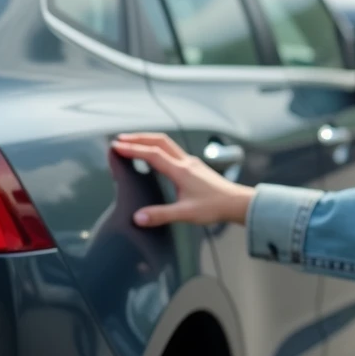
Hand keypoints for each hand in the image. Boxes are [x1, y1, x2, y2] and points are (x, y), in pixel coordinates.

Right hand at [112, 133, 254, 227]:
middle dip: (138, 138)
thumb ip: (161, 215)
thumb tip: (138, 217)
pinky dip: (158, 147)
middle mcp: (185, 162)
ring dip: (148, 140)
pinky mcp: (195, 167)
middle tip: (120, 139)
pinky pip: (173, 151)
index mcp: (181, 170)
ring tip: (133, 142)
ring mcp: (191, 163)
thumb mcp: (186, 214)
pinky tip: (155, 155)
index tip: (116, 146)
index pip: (152, 154)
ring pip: (167, 144)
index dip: (133, 149)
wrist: (237, 203)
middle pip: (159, 141)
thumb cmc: (215, 207)